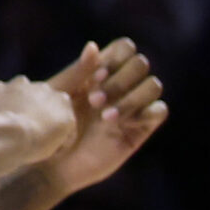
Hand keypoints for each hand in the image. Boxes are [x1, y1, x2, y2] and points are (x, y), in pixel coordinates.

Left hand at [0, 74, 77, 167]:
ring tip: (11, 118)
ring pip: (19, 88)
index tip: (47, 129)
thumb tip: (56, 124)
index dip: (53, 117)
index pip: (61, 104)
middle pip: (40, 94)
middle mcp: (42, 87)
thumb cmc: (39, 142)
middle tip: (28, 124)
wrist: (9, 137)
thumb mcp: (62, 139)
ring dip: (16, 99)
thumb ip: (62, 126)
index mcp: (62, 100)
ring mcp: (18, 84)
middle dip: (35, 105)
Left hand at [39, 39, 167, 193]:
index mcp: (102, 72)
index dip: (115, 57)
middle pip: (141, 65)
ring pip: (153, 86)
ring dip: (130, 97)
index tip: (95, 76)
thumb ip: (79, 71)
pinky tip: (118, 123)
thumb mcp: (60, 94)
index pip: (126, 49)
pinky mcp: (141, 130)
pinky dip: (144, 112)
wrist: (54, 163)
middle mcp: (122, 87)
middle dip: (118, 80)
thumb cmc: (50, 127)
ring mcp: (134, 108)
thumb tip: (94, 46)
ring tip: (104, 116)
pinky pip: (159, 111)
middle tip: (94, 100)